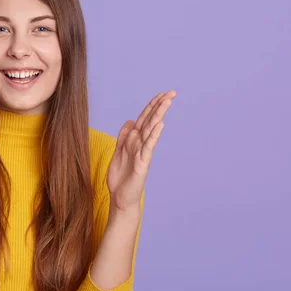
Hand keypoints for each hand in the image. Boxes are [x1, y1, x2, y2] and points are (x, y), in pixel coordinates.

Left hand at [106, 90, 175, 218]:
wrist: (120, 198)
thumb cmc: (121, 177)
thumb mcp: (119, 152)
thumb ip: (124, 136)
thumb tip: (130, 120)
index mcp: (134, 140)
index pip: (144, 118)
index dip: (151, 105)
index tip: (162, 93)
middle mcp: (140, 144)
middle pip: (150, 121)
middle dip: (160, 106)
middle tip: (171, 92)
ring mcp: (143, 152)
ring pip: (151, 130)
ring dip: (158, 115)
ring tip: (167, 102)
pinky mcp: (143, 163)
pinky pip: (148, 147)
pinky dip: (154, 135)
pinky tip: (159, 125)